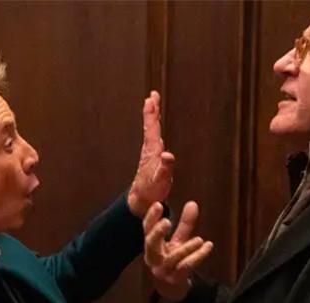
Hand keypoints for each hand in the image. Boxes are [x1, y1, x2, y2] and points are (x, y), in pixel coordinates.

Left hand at [128, 90, 175, 216]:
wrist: (141, 200)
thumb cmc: (151, 191)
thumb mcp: (160, 180)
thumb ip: (165, 168)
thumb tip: (168, 155)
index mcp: (152, 152)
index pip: (151, 128)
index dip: (151, 114)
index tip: (150, 99)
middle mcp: (150, 150)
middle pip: (151, 126)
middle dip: (152, 110)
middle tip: (152, 95)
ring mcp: (151, 154)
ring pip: (152, 131)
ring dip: (153, 118)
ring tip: (153, 105)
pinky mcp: (153, 159)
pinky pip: (154, 140)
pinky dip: (155, 131)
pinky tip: (157, 131)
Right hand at [143, 201, 212, 302]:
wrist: (172, 290)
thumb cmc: (174, 261)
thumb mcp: (178, 242)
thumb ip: (184, 224)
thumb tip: (193, 203)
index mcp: (152, 247)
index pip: (146, 230)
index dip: (151, 218)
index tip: (158, 205)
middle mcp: (154, 258)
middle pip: (151, 244)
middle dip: (157, 232)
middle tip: (166, 221)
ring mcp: (163, 270)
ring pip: (173, 257)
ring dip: (186, 248)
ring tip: (199, 240)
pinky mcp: (175, 279)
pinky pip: (186, 267)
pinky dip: (198, 256)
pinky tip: (207, 246)